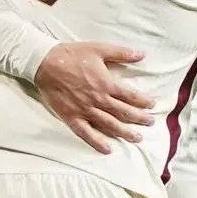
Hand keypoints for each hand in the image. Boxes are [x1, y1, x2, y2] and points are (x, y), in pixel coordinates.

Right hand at [33, 42, 154, 154]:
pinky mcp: (72, 117)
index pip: (131, 96)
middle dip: (139, 118)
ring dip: (125, 132)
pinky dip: (97, 142)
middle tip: (150, 123)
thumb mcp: (99, 48)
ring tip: (137, 138)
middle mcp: (98, 100)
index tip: (152, 105)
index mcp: (106, 84)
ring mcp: (85, 110)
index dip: (143, 101)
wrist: (45, 63)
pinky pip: (86, 133)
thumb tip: (141, 54)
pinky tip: (108, 149)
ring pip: (109, 125)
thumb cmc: (72, 54)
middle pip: (124, 112)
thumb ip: (121, 53)